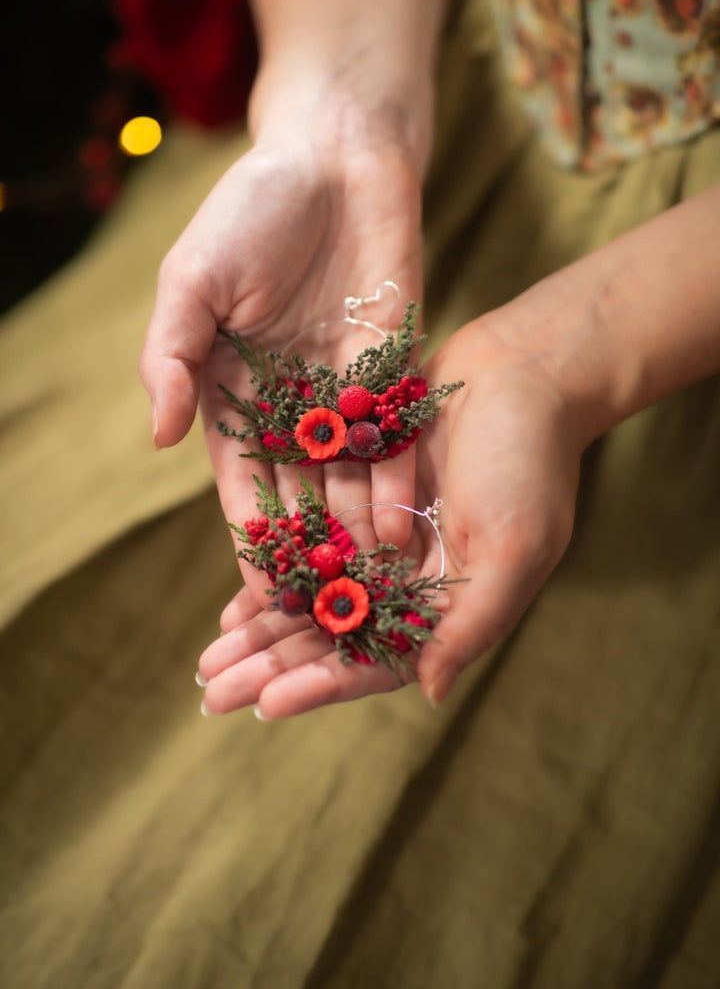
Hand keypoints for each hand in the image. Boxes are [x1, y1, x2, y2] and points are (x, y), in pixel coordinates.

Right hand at [139, 121, 424, 604]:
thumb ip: (172, 356)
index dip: (249, 534)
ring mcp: (347, 393)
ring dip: (357, 534)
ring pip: (351, 479)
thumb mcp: (191, 281)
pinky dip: (400, 481)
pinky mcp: (395, 372)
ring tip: (368, 589)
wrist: (336, 156)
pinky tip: (407, 527)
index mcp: (234, 391)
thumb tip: (161, 436)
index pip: (241, 480)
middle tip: (320, 614)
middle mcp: (291, 404)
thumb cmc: (251, 211)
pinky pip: (397, 437)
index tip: (258, 592)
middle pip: (301, 494)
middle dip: (309, 552)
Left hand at [196, 316, 582, 718]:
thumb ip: (472, 624)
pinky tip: (232, 599)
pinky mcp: (358, 497)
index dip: (323, 683)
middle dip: (274, 665)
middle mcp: (409, 582)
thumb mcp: (515, 547)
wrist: (522, 373)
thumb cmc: (530, 462)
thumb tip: (429, 694)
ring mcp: (381, 541)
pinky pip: (308, 542)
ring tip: (209, 659)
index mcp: (447, 605)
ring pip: (311, 595)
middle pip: (332, 637)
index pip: (378, 660)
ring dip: (262, 627)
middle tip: (215, 691)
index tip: (268, 702)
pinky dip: (274, 568)